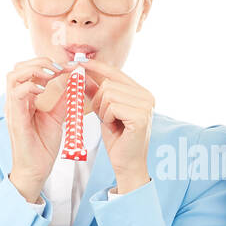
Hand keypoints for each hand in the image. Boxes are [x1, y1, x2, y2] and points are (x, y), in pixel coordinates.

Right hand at [4, 56, 71, 199]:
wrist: (36, 170)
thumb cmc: (43, 146)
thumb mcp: (58, 117)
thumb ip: (63, 99)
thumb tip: (74, 81)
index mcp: (25, 99)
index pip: (29, 70)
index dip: (48, 63)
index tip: (68, 66)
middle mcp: (16, 101)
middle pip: (18, 67)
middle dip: (40, 62)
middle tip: (60, 68)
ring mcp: (13, 109)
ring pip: (13, 76)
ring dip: (34, 70)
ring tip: (52, 74)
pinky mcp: (15, 119)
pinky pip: (17, 95)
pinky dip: (31, 87)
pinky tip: (44, 91)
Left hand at [79, 59, 154, 192]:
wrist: (127, 164)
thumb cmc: (118, 139)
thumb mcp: (104, 111)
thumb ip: (95, 92)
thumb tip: (81, 73)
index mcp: (141, 92)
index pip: (116, 72)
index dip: (96, 67)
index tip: (78, 62)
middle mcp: (147, 96)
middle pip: (108, 83)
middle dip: (98, 100)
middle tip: (105, 117)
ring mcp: (146, 105)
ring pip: (108, 94)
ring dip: (102, 110)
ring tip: (111, 123)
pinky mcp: (140, 116)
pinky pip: (112, 106)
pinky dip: (107, 117)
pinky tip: (115, 126)